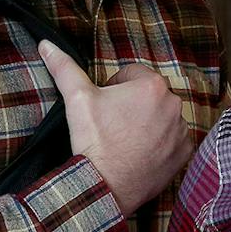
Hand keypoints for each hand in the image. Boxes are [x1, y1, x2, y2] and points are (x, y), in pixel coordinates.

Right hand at [39, 40, 192, 215]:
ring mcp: (181, 130)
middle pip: (149, 95)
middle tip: (113, 124)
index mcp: (151, 85)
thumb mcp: (77, 98)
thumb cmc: (94, 140)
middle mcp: (173, 104)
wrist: (106, 186)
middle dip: (133, 104)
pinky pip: (174, 139)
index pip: (132, 74)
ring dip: (148, 122)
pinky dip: (161, 143)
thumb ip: (64, 67)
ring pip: (162, 116)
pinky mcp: (184, 152)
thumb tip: (46, 45)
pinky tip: (141, 152)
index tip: (105, 106)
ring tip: (126, 139)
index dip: (114, 88)